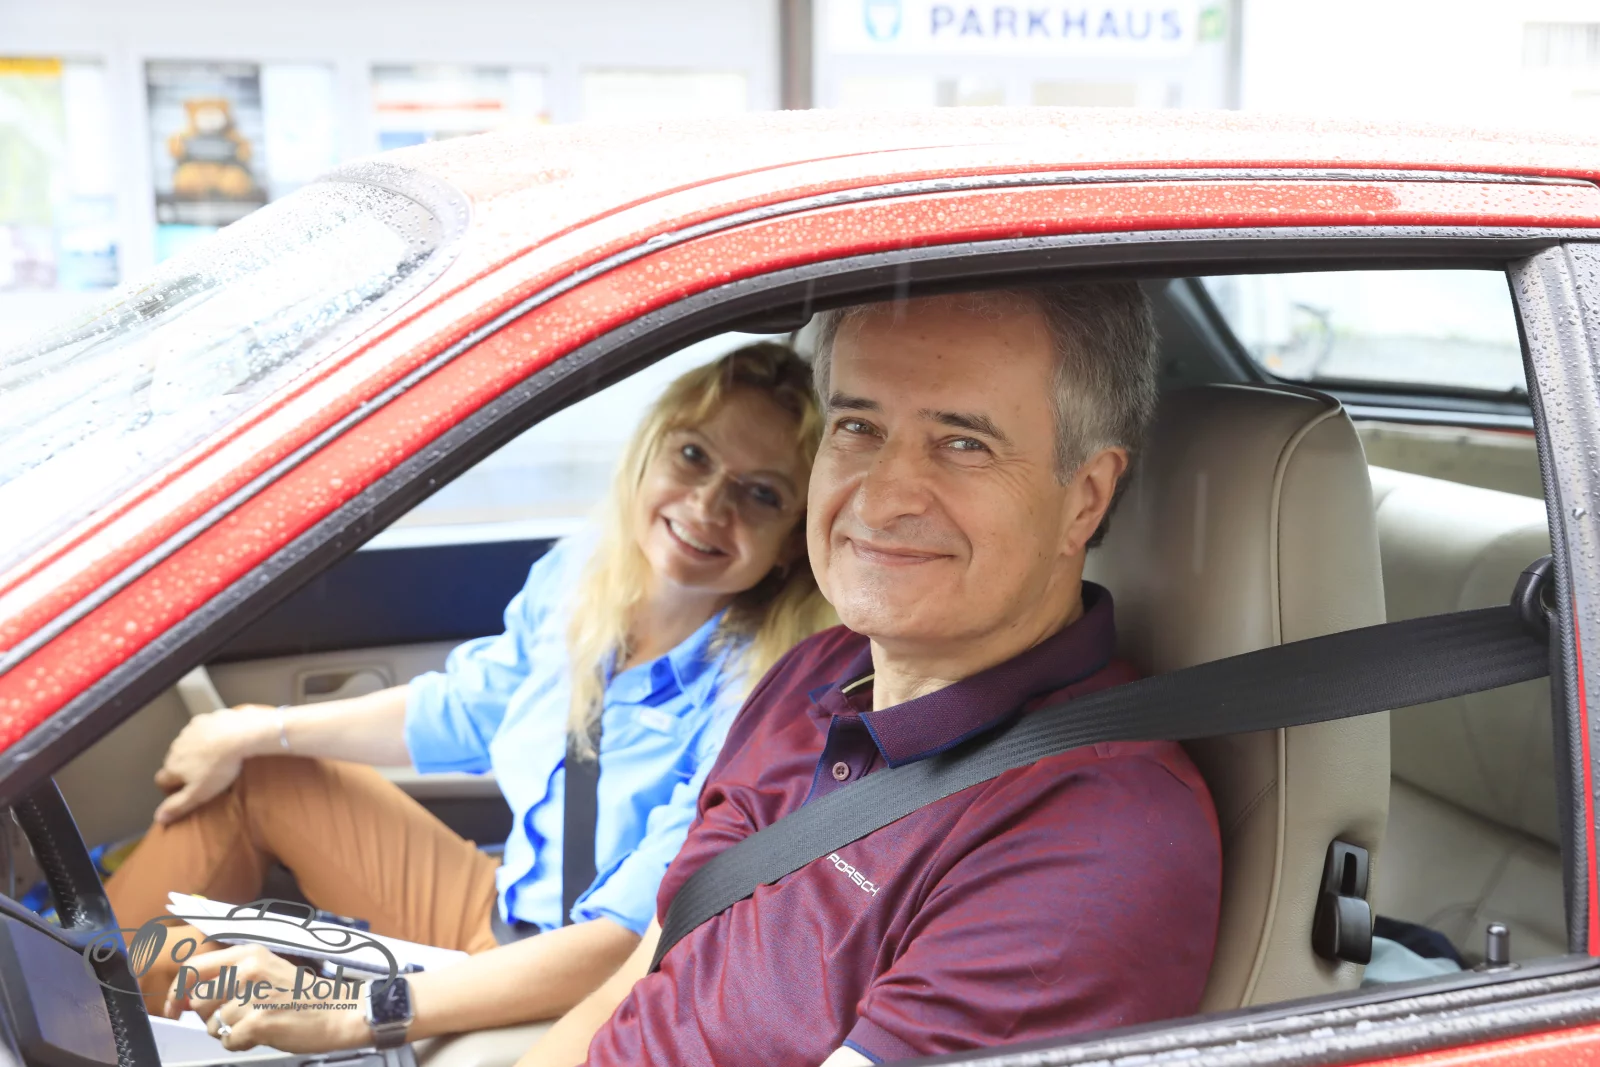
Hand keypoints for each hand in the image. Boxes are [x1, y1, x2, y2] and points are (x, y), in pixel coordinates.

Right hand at [153, 706, 272, 823]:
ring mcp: (187, 733)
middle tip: (203, 775)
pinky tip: (219, 742)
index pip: (161, 781)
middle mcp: (176, 749)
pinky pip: (198, 730)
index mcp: (173, 766)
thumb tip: (159, 818)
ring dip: (194, 752)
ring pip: (185, 746)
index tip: (183, 791)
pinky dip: (205, 737)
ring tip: (213, 759)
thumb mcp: (199, 793)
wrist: (238, 735)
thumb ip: (177, 806)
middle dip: (184, 769)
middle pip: (173, 762)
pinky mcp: (201, 721)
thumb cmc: (221, 766)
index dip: (171, 788)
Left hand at [165, 943, 370, 1053]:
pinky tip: (261, 1035)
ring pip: (213, 1024)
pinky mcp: (258, 1021)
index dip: (176, 991)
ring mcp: (253, 995)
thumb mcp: (266, 971)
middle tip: (236, 1018)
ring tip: (256, 1025)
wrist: (339, 1011)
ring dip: (229, 1031)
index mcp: (248, 954)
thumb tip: (183, 1000)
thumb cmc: (302, 995)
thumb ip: (229, 978)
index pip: (192, 968)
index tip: (173, 1009)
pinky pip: (228, 1041)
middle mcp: (247, 970)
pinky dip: (240, 1044)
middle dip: (208, 1016)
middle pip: (198, 1000)